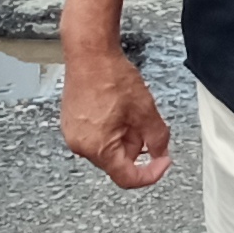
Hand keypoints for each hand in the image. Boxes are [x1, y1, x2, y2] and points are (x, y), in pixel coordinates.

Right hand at [58, 46, 171, 189]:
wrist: (89, 54)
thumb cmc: (110, 76)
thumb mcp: (146, 111)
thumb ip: (158, 139)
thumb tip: (160, 153)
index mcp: (98, 147)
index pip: (127, 178)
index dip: (150, 174)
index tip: (162, 164)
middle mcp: (80, 145)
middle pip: (116, 161)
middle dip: (136, 147)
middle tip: (145, 122)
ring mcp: (73, 134)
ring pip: (107, 148)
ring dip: (124, 136)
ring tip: (128, 110)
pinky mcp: (71, 123)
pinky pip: (96, 136)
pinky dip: (111, 129)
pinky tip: (116, 108)